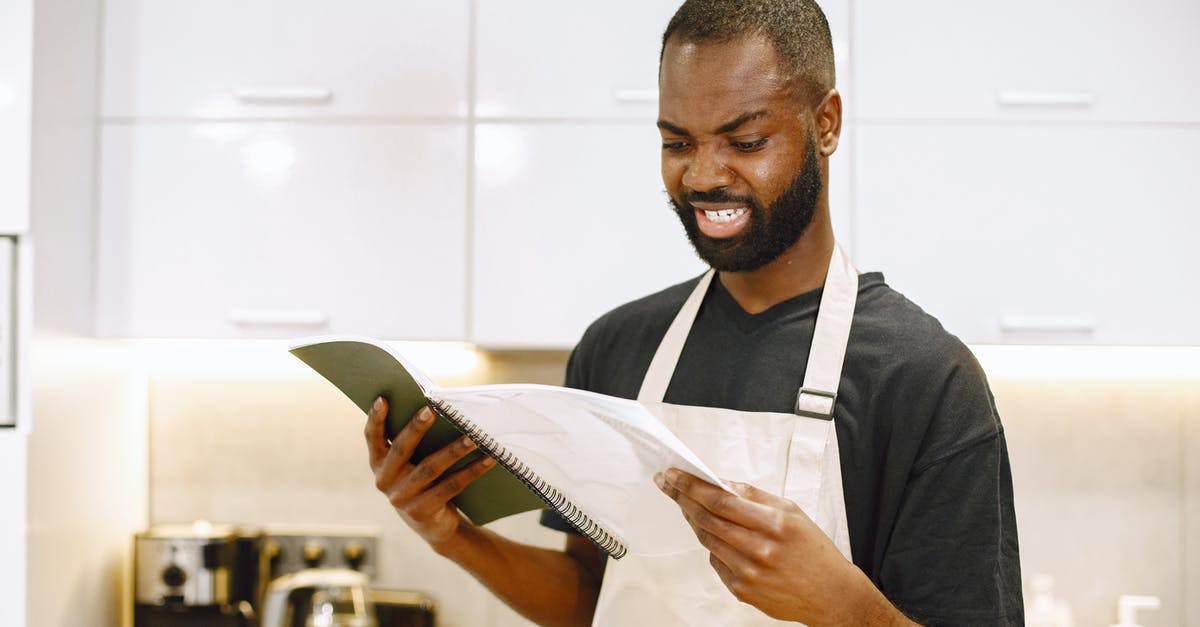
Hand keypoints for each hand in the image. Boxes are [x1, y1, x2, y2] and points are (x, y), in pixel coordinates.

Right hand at [365, 396, 495, 550]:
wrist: (433, 526)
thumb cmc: (424, 481)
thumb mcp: (412, 464)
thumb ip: (415, 442)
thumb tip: (438, 408)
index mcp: (378, 463)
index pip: (372, 437)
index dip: (375, 418)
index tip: (383, 399)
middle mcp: (384, 481)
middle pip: (401, 450)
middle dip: (416, 428)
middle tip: (432, 410)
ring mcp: (401, 498)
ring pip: (430, 468)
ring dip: (454, 450)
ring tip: (474, 436)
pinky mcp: (421, 511)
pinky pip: (450, 486)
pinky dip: (472, 471)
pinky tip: (488, 459)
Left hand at [656, 470, 910, 625]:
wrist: (832, 595)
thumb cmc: (814, 552)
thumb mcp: (791, 512)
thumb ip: (754, 497)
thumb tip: (721, 483)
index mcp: (774, 524)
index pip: (720, 500)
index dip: (691, 486)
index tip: (674, 475)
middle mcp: (759, 550)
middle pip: (707, 519)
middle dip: (682, 498)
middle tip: (668, 484)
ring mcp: (748, 573)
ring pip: (706, 540)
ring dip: (693, 520)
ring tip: (687, 505)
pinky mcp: (742, 591)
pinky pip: (715, 562)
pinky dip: (712, 546)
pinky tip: (718, 537)